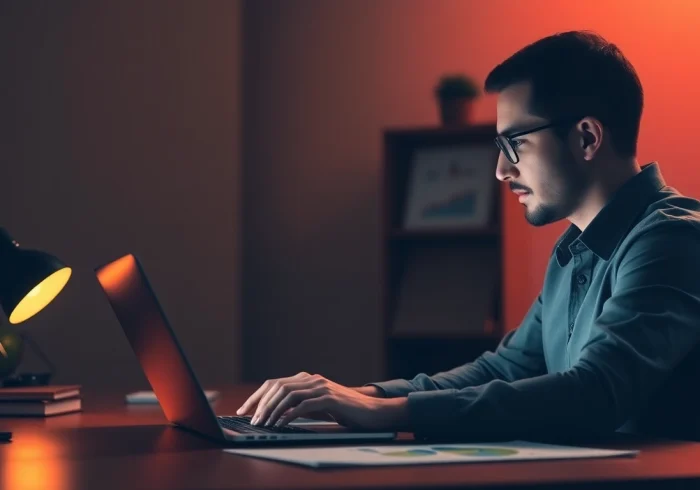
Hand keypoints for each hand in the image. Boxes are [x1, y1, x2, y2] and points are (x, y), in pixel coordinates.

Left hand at [236, 372, 408, 429]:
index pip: (274, 383)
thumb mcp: (317, 406)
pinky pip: (303, 405)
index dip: (257, 396)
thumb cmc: (344, 411)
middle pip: (278, 386)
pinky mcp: (329, 398)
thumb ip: (299, 405)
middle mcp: (312, 379)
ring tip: (264, 424)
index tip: (244, 410)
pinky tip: (281, 425)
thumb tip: (275, 414)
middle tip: (253, 420)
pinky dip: (288, 415)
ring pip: (288, 394)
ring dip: (272, 410)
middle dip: (261, 404)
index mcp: (307, 379)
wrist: (371, 412)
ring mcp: (320, 386)